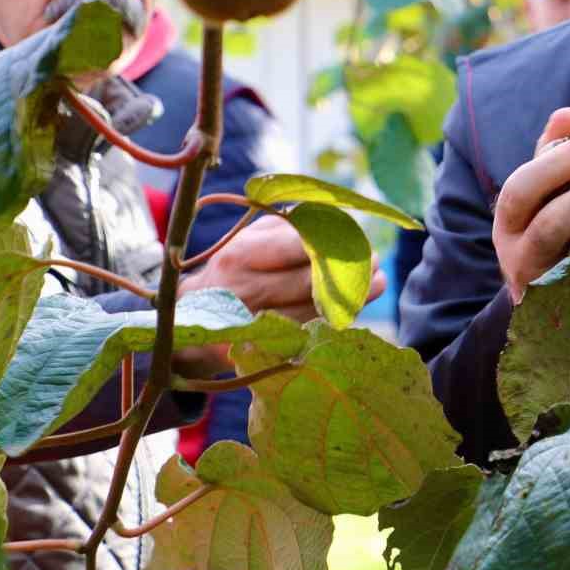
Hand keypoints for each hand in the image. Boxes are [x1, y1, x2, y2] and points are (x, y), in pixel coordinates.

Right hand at [174, 214, 385, 375]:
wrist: (190, 317)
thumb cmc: (235, 266)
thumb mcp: (251, 238)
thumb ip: (289, 225)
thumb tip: (336, 219)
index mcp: (241, 254)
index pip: (296, 247)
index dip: (333, 244)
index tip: (359, 241)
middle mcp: (244, 289)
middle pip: (309, 282)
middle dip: (350, 272)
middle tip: (378, 262)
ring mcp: (251, 323)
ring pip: (313, 311)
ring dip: (353, 298)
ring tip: (379, 282)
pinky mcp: (258, 350)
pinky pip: (307, 334)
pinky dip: (334, 320)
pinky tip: (353, 307)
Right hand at [492, 108, 569, 303]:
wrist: (555, 297)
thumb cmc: (552, 222)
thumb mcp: (544, 190)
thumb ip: (553, 150)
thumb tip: (569, 114)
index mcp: (508, 223)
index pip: (519, 192)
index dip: (552, 166)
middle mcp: (520, 258)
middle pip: (550, 226)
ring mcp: (549, 287)